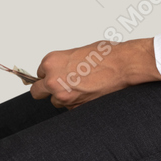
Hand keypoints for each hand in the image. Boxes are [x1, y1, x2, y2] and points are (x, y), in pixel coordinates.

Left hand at [31, 38, 160, 108]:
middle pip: (37, 92)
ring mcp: (64, 97)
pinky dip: (77, 103)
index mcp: (51, 62)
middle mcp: (53, 80)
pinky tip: (89, 92)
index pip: (39, 74)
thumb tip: (57, 71)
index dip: (49, 74)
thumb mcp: (77, 52)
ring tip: (82, 86)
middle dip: (47, 89)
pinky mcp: (76, 108)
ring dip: (64, 97)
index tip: (57, 74)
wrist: (123, 65)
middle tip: (60, 85)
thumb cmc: (104, 54)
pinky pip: (70, 108)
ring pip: (55, 102)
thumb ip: (62, 63)